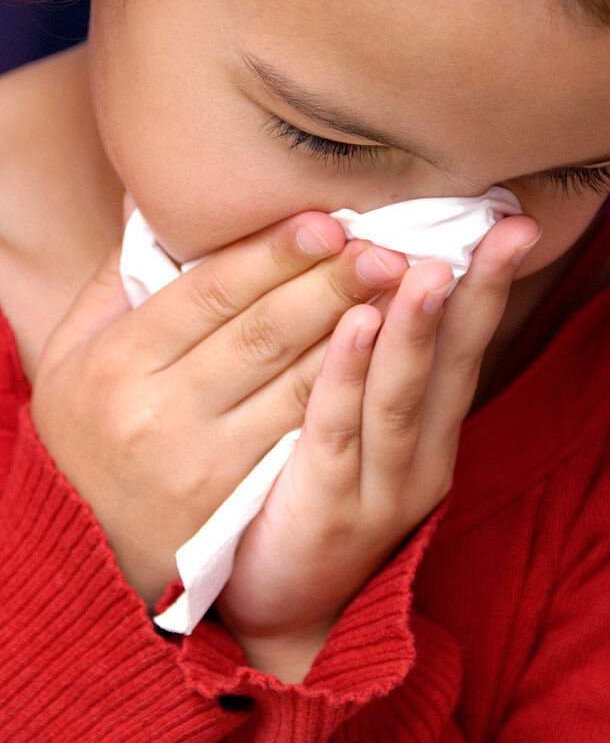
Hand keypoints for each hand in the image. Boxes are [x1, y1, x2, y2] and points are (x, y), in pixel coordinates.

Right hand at [30, 210, 407, 606]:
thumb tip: (156, 197)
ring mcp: (205, 460)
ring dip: (356, 335)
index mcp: (120, 360)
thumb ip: (117, 277)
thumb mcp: (73, 350)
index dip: (273, 253)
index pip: (210, 292)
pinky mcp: (239, 499)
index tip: (328, 221)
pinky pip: (304, 437)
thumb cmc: (87, 428)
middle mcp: (162, 410)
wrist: (82, 544)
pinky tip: (385, 361)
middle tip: (385, 248)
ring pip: (295, 385)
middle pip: (262, 334)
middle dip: (330, 285)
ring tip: (403, 293)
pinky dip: (347, 394)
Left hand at [215, 215, 540, 681]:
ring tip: (430, 268)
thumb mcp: (359, 430)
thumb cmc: (313, 494)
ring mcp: (380, 487)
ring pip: (402, 395)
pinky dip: (348, 375)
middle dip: (478, 295)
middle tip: (505, 231)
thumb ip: (374, 367)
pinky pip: (338, 430)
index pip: (466, 348)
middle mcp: (420, 457)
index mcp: (429, 433)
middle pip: (454, 365)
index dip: (488, 287)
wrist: (286, 607)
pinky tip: (353, 324)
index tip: (513, 224)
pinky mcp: (328, 506)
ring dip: (417, 330)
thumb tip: (374, 279)